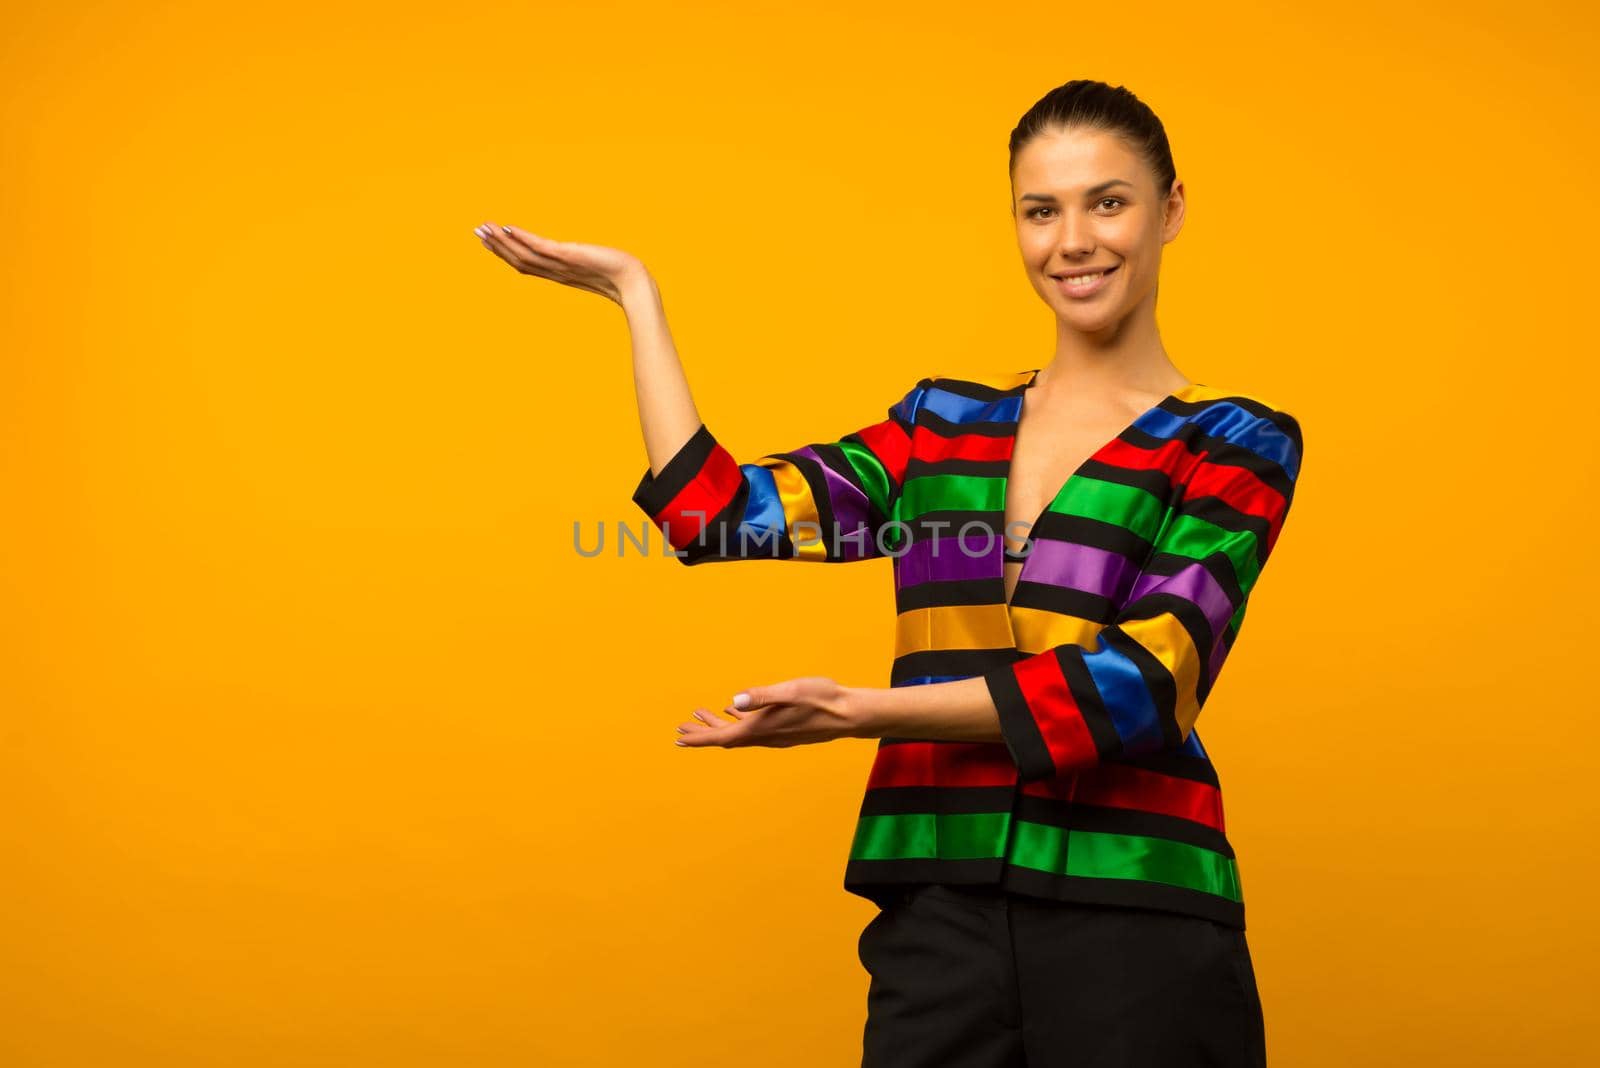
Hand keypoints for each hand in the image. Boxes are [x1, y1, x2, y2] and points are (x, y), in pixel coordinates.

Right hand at [471, 221, 646, 303]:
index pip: (527, 264)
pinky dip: (523, 238)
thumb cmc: (621, 276)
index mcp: (559, 274)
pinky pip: (540, 248)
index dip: (506, 253)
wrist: (633, 282)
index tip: (490, 240)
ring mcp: (560, 265)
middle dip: (497, 246)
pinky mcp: (568, 257)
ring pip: (524, 254)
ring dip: (502, 241)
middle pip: (519, 260)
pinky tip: (509, 228)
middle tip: (476, 231)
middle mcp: (556, 272)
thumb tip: (584, 257)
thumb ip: (586, 262)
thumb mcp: (597, 266)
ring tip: (485, 228)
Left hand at [674, 676, 863, 748]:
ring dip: (719, 726)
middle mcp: (766, 736)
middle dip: (703, 732)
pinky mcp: (784, 730)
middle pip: (727, 737)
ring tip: (702, 716)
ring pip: (739, 734)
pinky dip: (739, 722)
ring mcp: (775, 735)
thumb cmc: (822, 699)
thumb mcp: (790, 691)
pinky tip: (737, 711)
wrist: (850, 715)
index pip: (723, 736)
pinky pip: (753, 730)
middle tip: (682, 727)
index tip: (679, 737)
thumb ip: (762, 696)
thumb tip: (734, 700)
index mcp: (762, 727)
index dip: (699, 737)